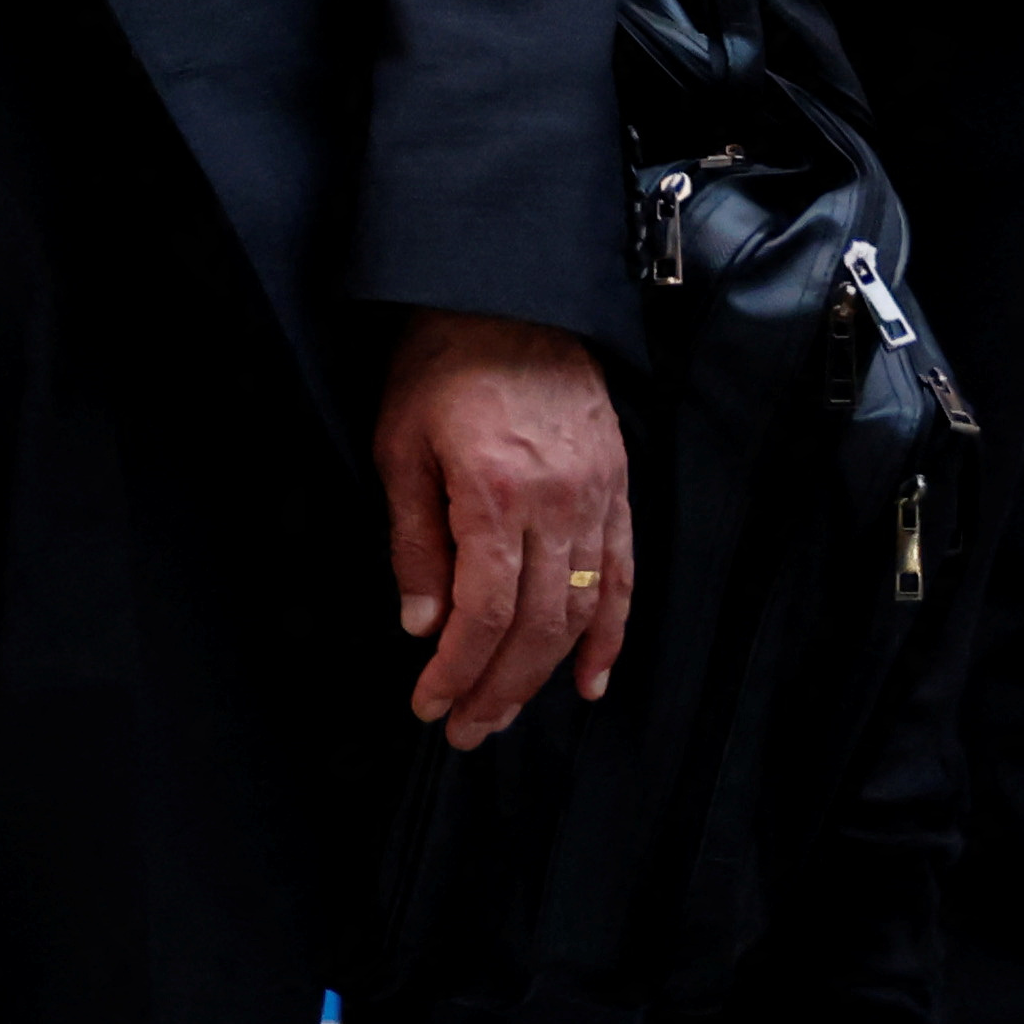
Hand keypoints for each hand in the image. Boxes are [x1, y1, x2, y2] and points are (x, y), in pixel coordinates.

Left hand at [375, 308, 633, 746]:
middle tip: (466, 730)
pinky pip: (623, 575)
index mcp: (493, 491)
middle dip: (499, 688)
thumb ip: (413, 540)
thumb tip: (422, 624)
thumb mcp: (400, 444)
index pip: (484, 611)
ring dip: (547, 674)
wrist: (508, 293)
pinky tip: (591, 677)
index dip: (458, 669)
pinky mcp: (618, 488)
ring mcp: (596, 496)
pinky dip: (611, 633)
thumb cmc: (441, 363)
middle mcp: (556, 502)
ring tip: (510, 712)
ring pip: (582, 610)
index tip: (430, 704)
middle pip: (537, 625)